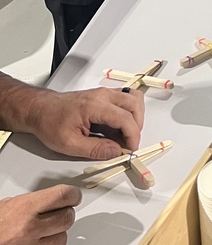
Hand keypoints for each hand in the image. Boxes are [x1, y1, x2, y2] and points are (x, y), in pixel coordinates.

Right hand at [0, 186, 80, 244]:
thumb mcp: (5, 207)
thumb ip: (29, 203)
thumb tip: (48, 200)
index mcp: (25, 209)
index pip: (63, 196)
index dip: (72, 195)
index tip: (73, 196)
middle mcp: (30, 230)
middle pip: (67, 218)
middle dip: (66, 214)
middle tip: (61, 213)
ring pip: (62, 239)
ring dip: (57, 235)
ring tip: (45, 232)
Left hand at [26, 87, 144, 158]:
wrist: (41, 109)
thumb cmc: (51, 124)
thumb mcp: (70, 144)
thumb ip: (95, 149)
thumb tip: (116, 151)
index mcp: (95, 106)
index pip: (125, 118)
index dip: (132, 135)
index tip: (131, 150)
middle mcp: (103, 95)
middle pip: (135, 104)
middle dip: (137, 126)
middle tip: (129, 143)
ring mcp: (105, 92)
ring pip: (133, 98)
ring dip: (136, 117)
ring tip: (125, 135)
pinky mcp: (104, 94)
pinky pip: (126, 98)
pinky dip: (129, 112)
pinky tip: (119, 126)